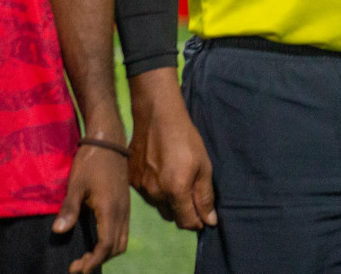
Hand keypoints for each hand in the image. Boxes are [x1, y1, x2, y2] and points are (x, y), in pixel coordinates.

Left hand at [55, 143, 130, 272]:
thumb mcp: (76, 184)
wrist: (109, 142)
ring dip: (106, 252)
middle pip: (116, 247)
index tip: (75, 269)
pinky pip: (122, 230)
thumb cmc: (90, 162)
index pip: (106, 245)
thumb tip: (58, 232)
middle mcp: (122, 211)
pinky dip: (111, 242)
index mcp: (110, 209)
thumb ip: (69, 209)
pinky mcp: (124, 204)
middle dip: (98, 260)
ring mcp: (125, 207)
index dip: (92, 261)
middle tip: (76, 265)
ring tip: (86, 256)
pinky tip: (96, 240)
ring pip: (122, 240)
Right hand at [127, 69, 217, 229]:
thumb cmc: (186, 139)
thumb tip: (209, 220)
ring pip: (158, 206)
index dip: (197, 222)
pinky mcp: (131, 180)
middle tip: (191, 194)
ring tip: (176, 180)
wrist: (157, 118)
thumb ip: (205, 196)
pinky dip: (155, 190)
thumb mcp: (204, 166)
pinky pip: (147, 194)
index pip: (186, 221)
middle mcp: (155, 194)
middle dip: (183, 211)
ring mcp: (140, 188)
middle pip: (171, 216)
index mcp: (175, 191)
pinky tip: (161, 173)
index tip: (203, 217)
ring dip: (169, 201)